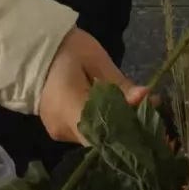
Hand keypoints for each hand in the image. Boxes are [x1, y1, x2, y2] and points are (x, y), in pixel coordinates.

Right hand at [38, 27, 147, 144]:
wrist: (36, 50)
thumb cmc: (69, 50)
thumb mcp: (97, 61)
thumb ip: (118, 84)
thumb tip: (144, 97)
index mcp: (69, 109)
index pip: (102, 134)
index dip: (127, 133)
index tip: (150, 123)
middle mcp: (62, 129)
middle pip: (101, 139)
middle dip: (128, 127)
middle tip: (152, 111)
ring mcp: (60, 132)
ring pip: (95, 137)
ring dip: (118, 125)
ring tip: (142, 108)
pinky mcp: (61, 130)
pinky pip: (87, 132)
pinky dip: (104, 123)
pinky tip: (121, 110)